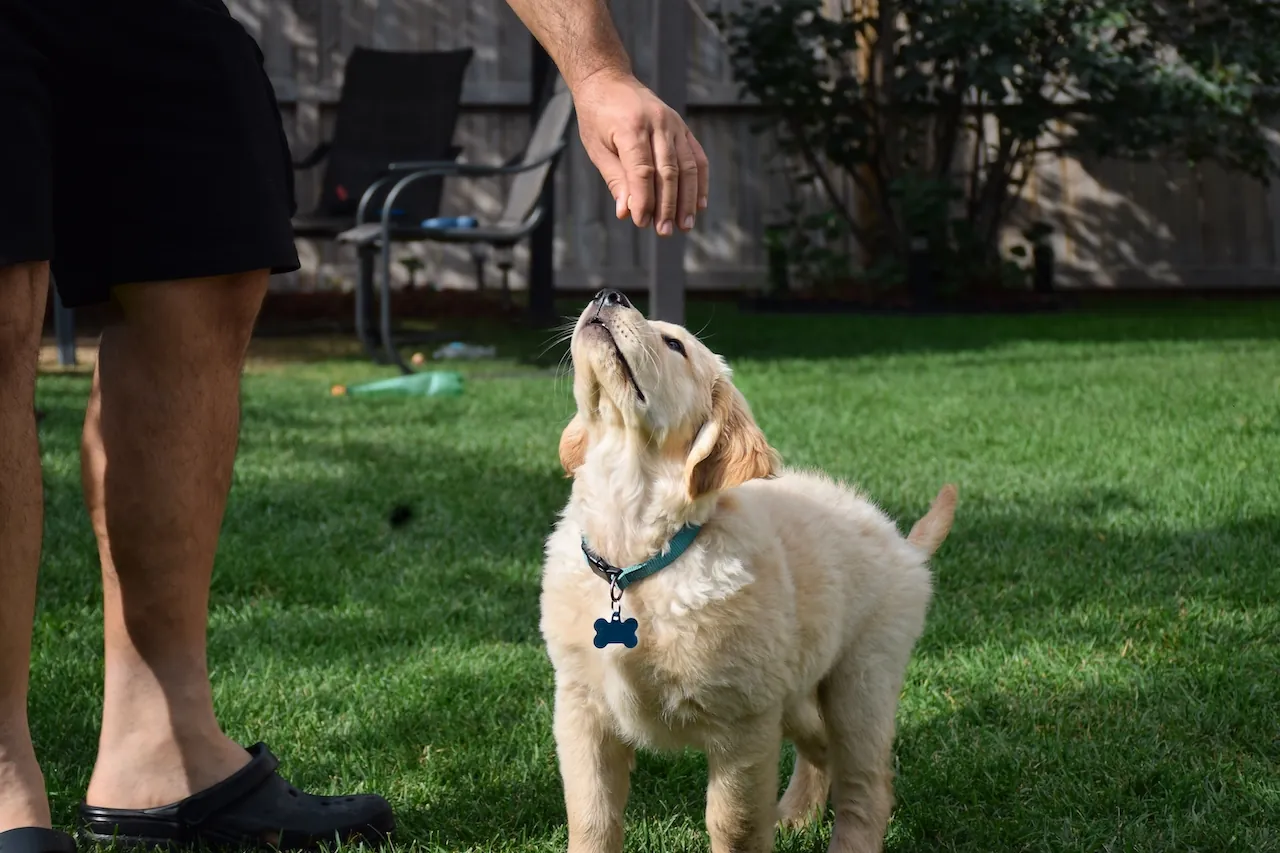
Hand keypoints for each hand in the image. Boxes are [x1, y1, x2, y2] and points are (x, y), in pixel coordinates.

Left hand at [571, 70, 708, 235]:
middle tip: (665, 232)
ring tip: (684, 225)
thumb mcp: (596, 148)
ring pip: (686, 166)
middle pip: (668, 171)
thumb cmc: (597, 117)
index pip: (642, 170)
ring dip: (687, 199)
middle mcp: (657, 123)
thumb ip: (615, 179)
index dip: (644, 199)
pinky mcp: (682, 127)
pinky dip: (700, 182)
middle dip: (668, 205)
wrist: (609, 80)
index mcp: (630, 127)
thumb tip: (627, 212)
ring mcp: (673, 123)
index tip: (642, 222)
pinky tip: (699, 204)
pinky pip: (696, 156)